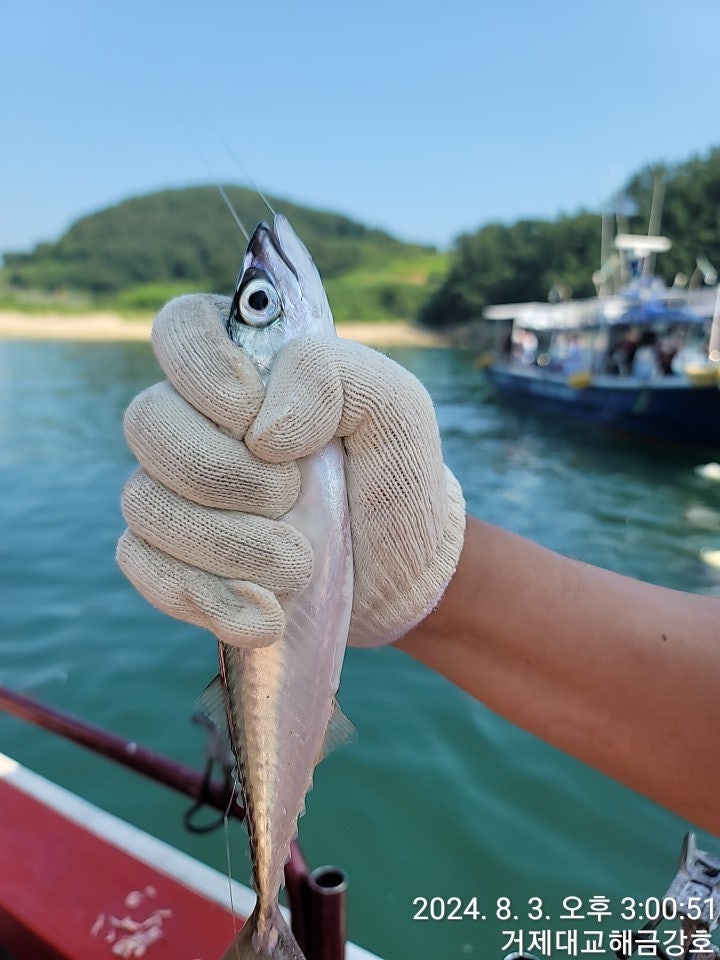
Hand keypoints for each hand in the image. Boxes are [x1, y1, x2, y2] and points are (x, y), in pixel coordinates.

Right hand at [117, 294, 464, 647]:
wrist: (399, 572)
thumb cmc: (394, 477)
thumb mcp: (395, 408)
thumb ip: (335, 375)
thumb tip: (263, 428)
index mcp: (246, 368)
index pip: (180, 327)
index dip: (205, 373)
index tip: (266, 425)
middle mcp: (197, 422)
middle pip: (147, 423)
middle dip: (228, 476)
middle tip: (294, 496)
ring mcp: (176, 492)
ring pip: (144, 503)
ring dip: (228, 546)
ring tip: (298, 566)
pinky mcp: (171, 556)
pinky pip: (143, 566)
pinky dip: (206, 597)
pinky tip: (265, 615)